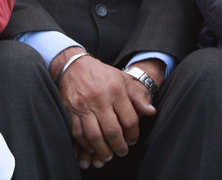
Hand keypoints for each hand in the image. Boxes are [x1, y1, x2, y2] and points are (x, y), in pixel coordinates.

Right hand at [49, 49, 154, 166]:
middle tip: (122, 152)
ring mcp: (83, 106)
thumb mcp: (123, 80)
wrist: (74, 66)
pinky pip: (78, 134)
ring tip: (108, 155)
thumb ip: (138, 97)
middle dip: (119, 147)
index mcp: (116, 91)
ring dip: (102, 150)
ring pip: (94, 136)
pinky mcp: (70, 111)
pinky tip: (92, 147)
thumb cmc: (102, 75)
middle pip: (112, 132)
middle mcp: (100, 99)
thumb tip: (151, 112)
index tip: (132, 140)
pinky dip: (86, 145)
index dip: (133, 135)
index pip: (129, 120)